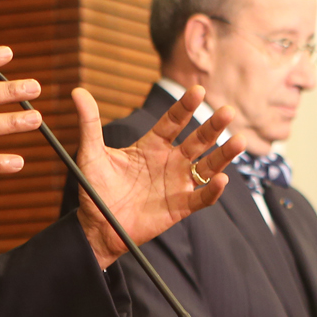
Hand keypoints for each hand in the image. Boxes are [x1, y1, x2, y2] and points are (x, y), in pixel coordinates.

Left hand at [70, 85, 241, 268]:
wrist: (96, 226)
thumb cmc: (95, 189)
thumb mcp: (90, 154)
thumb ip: (90, 123)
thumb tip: (78, 92)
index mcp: (152, 145)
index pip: (173, 121)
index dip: (185, 107)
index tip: (197, 90)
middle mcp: (170, 161)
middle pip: (197, 140)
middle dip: (213, 126)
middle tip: (228, 111)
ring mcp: (177, 183)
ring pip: (207, 166)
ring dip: (223, 155)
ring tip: (238, 141)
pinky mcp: (180, 207)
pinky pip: (201, 197)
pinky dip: (213, 191)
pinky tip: (222, 180)